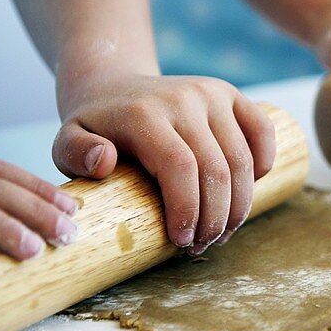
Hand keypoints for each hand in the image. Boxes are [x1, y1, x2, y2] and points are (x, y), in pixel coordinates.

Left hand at [52, 74, 273, 254]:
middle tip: (202, 245)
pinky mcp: (231, 94)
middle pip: (216, 168)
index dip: (188, 209)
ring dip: (239, 205)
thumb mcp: (66, 140)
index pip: (180, 166)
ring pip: (242, 159)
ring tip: (222, 231)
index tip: (182, 241)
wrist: (114, 84)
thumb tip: (105, 163)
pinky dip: (263, 165)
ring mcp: (212, 94)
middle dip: (215, 217)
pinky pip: (262, 132)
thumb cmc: (95, 127)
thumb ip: (75, 154)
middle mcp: (185, 98)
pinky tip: (248, 191)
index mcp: (146, 113)